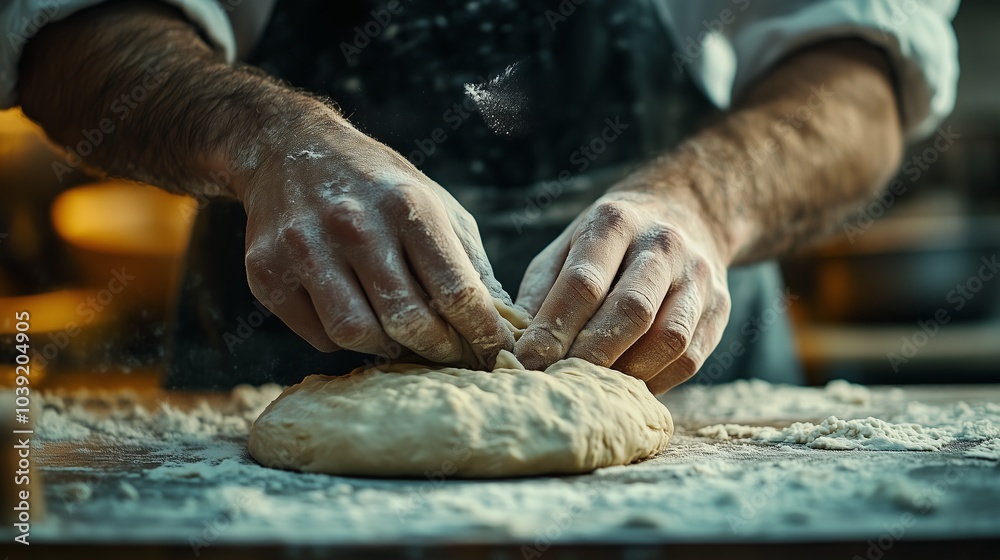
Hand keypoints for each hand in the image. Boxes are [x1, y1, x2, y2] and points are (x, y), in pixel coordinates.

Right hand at [240, 112, 513, 366]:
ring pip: (357, 335)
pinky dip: (344, 339)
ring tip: (401, 338)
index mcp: (407, 206)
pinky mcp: (266, 272)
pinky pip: (319, 335)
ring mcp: (305, 249)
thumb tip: (505, 321)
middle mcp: (355, 225)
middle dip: (439, 348)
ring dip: (388, 348)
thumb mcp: (434, 203)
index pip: (456, 290)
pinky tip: (356, 314)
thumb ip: (469, 261)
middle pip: (408, 321)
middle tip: (451, 354)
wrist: (288, 150)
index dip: (483, 331)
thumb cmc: (376, 185)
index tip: (496, 351)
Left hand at [514, 187, 731, 392]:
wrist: (685, 213)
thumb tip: (518, 350)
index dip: (553, 329)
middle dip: (589, 356)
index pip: (583, 283)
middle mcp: (662, 244)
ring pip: (667, 339)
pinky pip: (690, 358)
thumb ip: (541, 293)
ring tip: (592, 390)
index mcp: (615, 222)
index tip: (526, 362)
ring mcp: (698, 276)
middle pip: (631, 311)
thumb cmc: (607, 242)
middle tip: (558, 383)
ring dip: (626, 373)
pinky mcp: (720, 307)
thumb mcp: (566, 248)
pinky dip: (656, 381)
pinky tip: (626, 387)